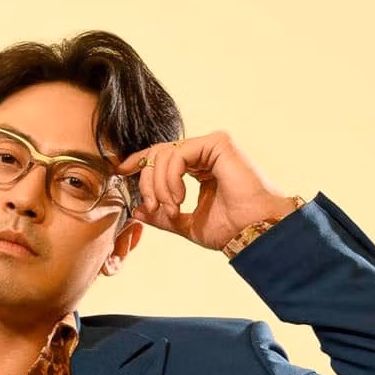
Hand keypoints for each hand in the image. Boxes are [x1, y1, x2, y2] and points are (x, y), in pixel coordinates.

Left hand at [115, 131, 296, 252]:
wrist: (254, 231)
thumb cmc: (229, 229)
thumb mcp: (186, 223)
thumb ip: (162, 215)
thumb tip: (137, 210)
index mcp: (200, 168)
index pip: (163, 157)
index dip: (140, 162)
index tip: (121, 172)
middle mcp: (206, 153)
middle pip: (159, 153)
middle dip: (147, 181)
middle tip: (150, 206)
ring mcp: (212, 145)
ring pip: (165, 153)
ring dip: (159, 185)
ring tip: (171, 208)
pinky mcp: (218, 143)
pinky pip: (177, 154)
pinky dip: (170, 178)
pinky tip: (179, 198)